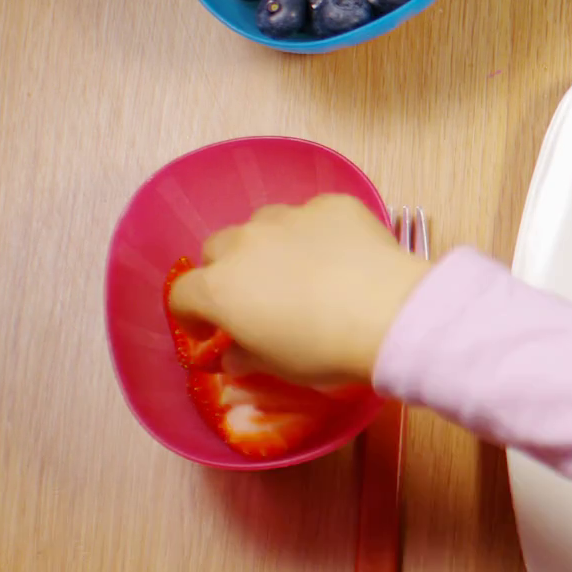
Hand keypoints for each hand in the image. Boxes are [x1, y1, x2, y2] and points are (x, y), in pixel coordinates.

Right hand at [168, 194, 430, 385]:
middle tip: (256, 296)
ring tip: (302, 270)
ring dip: (270, 245)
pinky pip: (313, 215)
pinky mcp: (331, 205)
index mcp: (220, 289)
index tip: (211, 331)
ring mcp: (289, 217)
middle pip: (218, 248)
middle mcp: (245, 244)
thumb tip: (234, 354)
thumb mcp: (279, 366)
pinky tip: (343, 255)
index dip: (192, 315)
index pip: (182, 295)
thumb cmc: (325, 350)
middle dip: (228, 270)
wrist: (389, 313)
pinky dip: (319, 233)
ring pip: (263, 225)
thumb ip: (247, 355)